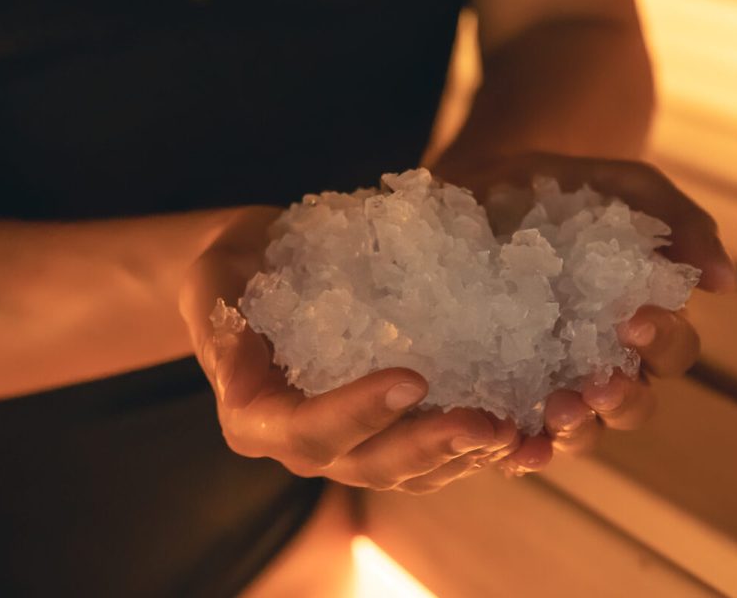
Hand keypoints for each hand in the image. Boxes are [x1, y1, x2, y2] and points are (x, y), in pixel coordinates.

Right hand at [179, 208, 522, 492]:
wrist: (255, 267)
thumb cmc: (232, 266)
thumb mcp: (214, 281)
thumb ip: (223, 326)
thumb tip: (236, 374)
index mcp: (256, 418)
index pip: (308, 430)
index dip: (359, 412)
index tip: (413, 377)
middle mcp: (304, 445)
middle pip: (369, 463)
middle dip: (430, 446)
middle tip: (487, 422)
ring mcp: (350, 444)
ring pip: (411, 470)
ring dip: (464, 455)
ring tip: (516, 432)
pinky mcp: (388, 430)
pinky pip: (433, 451)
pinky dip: (476, 444)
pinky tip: (522, 427)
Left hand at [433, 152, 735, 473]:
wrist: (482, 183)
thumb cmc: (566, 190)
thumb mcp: (627, 189)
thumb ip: (680, 224)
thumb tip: (724, 280)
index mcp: (644, 323)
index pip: (672, 350)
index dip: (661, 342)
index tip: (633, 319)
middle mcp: (606, 363)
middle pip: (633, 406)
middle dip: (619, 401)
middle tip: (594, 385)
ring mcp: (555, 383)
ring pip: (583, 432)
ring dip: (575, 432)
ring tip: (554, 413)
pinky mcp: (503, 393)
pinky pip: (519, 437)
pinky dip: (521, 452)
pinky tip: (512, 449)